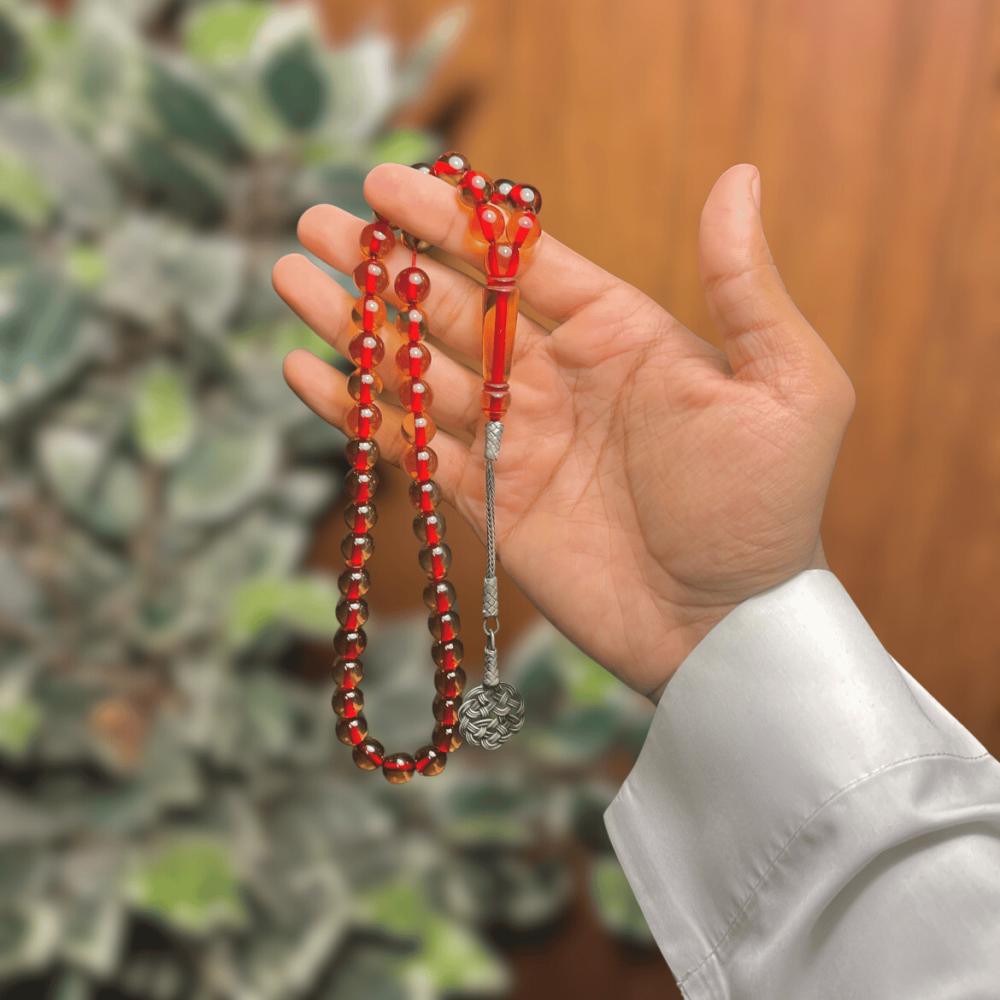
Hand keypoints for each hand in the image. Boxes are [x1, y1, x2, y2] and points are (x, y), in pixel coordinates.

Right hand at [273, 163, 853, 698]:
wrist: (725, 626)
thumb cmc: (764, 509)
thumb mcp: (787, 387)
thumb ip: (748, 285)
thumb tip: (740, 174)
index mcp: (619, 334)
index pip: (522, 260)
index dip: (454, 221)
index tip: (389, 183)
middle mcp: (556, 377)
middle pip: (453, 306)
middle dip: (383, 264)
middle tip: (317, 222)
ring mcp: (514, 438)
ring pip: (417, 370)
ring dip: (355, 326)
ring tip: (291, 280)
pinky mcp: (485, 499)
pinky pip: (409, 446)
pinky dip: (356, 412)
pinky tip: (306, 372)